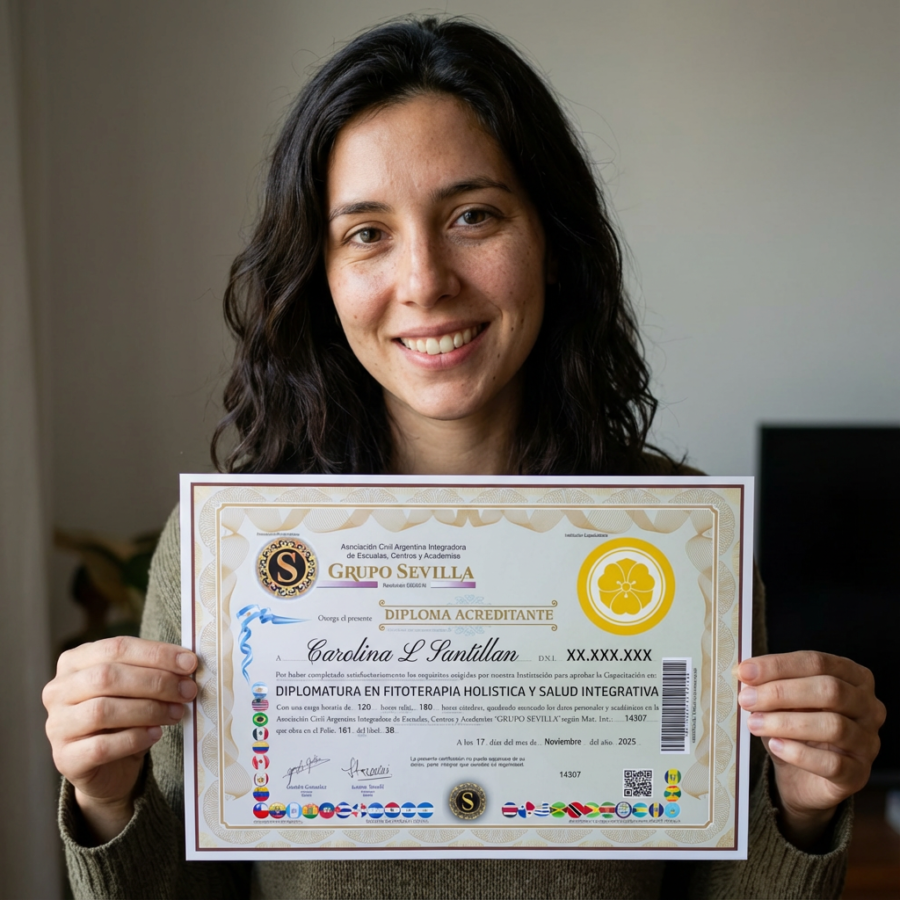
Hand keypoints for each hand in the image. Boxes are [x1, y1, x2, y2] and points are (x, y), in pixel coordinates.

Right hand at [42, 636, 197, 843]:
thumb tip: (188, 665)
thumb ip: (153, 671)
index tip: (190, 663)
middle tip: (188, 691)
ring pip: (102, 711)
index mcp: (75, 661)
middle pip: (108, 677)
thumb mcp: (136, 687)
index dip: (157, 653)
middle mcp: (58, 690)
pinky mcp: (65, 759)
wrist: (109, 767)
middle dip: (156, 682)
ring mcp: (57, 725)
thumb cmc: (124, 716)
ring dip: (149, 710)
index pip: (117, 647)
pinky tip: (155, 735)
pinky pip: (101, 747)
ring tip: (177, 713)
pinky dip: (134, 739)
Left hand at [738, 651, 884, 849]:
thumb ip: (768, 683)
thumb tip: (743, 672)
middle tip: (746, 699)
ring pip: (833, 726)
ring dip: (785, 723)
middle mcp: (869, 706)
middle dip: (781, 693)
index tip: (744, 672)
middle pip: (830, 690)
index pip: (817, 662)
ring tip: (753, 723)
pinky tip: (775, 746)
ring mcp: (868, 742)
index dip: (778, 665)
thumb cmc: (794, 726)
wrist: (803, 775)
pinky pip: (833, 763)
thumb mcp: (781, 700)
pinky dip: (799, 754)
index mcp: (853, 677)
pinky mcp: (858, 774)